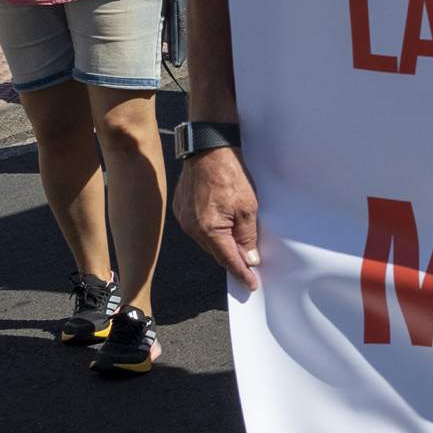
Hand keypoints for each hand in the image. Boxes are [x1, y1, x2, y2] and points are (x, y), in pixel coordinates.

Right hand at [175, 143, 262, 289]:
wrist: (208, 149)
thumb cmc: (230, 174)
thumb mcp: (248, 207)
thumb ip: (247, 235)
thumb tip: (249, 258)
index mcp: (209, 229)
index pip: (228, 259)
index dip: (241, 273)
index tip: (251, 284)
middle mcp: (192, 228)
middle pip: (216, 251)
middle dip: (233, 257)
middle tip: (250, 264)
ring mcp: (184, 218)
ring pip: (207, 240)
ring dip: (222, 242)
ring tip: (239, 241)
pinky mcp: (181, 209)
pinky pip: (198, 227)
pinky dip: (212, 229)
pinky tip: (223, 225)